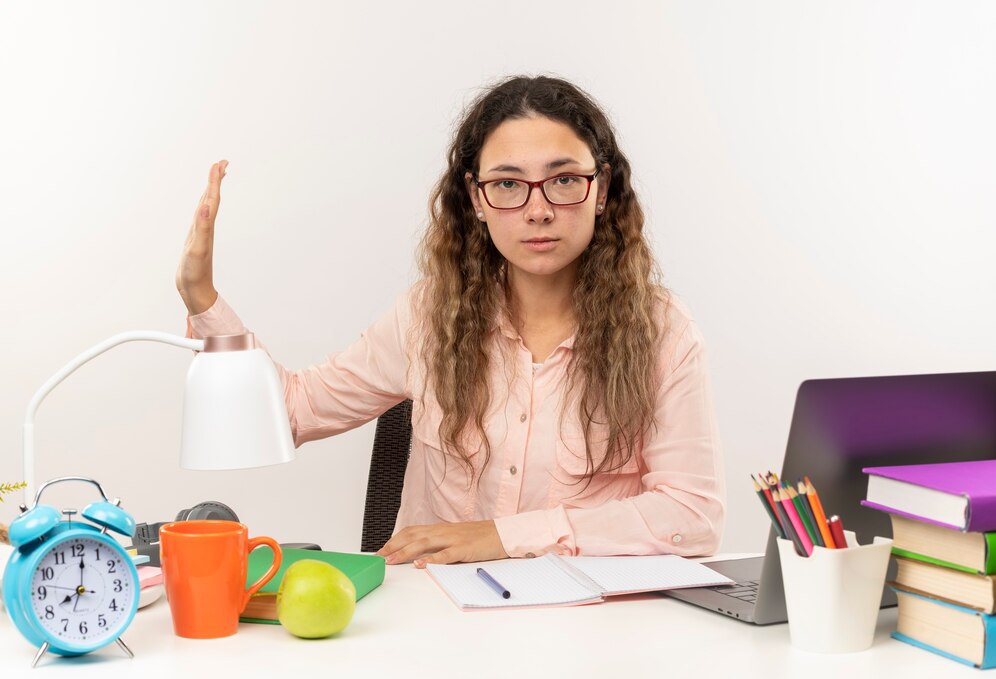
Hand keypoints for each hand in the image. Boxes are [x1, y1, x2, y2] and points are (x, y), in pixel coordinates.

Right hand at [176, 160, 226, 315]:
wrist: (196, 291)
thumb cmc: (196, 273)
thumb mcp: (197, 249)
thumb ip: (202, 227)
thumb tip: (206, 206)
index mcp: (207, 226)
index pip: (212, 198)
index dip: (215, 180)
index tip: (220, 163)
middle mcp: (206, 227)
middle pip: (212, 198)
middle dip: (215, 180)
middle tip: (221, 163)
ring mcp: (201, 233)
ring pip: (207, 207)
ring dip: (210, 191)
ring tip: (213, 179)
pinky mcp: (195, 240)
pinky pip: (199, 218)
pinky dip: (201, 208)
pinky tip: (202, 207)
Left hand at [376, 520, 507, 567]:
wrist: (502, 534)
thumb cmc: (478, 537)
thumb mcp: (454, 537)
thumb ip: (437, 543)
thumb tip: (418, 553)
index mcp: (439, 529)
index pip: (411, 531)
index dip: (394, 540)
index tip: (381, 551)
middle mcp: (442, 532)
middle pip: (412, 536)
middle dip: (393, 546)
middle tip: (379, 557)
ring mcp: (452, 539)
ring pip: (423, 544)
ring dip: (405, 552)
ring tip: (391, 561)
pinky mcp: (464, 549)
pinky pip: (445, 555)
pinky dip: (432, 560)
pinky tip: (421, 565)